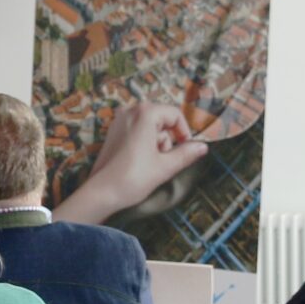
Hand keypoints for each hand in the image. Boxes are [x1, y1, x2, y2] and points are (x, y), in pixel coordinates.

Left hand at [58, 101, 209, 224]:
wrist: (101, 193)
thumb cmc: (132, 178)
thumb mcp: (165, 166)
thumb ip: (186, 154)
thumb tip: (203, 147)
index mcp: (144, 113)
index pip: (175, 114)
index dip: (184, 132)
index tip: (186, 150)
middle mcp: (130, 111)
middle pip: (162, 119)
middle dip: (167, 139)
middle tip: (163, 160)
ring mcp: (119, 121)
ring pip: (150, 127)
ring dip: (156, 143)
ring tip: (150, 163)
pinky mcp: (113, 132)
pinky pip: (137, 132)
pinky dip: (144, 144)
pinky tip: (140, 161)